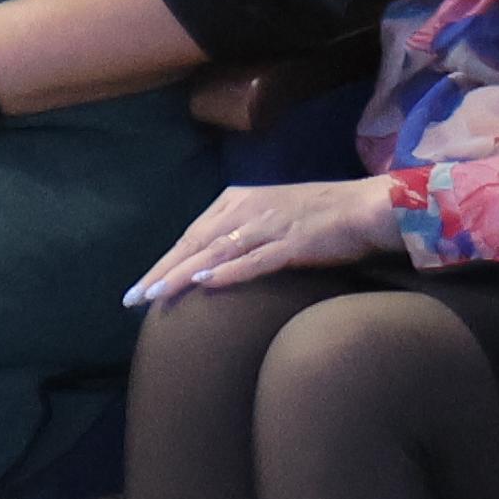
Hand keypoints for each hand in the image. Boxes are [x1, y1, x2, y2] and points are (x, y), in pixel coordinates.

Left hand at [130, 175, 409, 306]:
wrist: (366, 207)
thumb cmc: (321, 216)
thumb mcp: (270, 217)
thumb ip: (240, 233)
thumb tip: (212, 263)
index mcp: (237, 200)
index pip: (190, 235)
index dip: (163, 262)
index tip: (140, 288)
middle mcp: (245, 209)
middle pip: (193, 244)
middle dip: (161, 272)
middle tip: (132, 299)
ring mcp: (268, 225)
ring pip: (214, 252)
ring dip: (182, 275)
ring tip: (155, 296)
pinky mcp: (292, 243)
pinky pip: (253, 260)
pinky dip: (227, 272)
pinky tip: (204, 283)